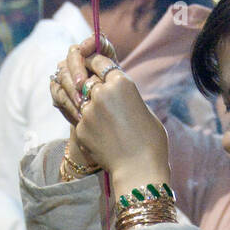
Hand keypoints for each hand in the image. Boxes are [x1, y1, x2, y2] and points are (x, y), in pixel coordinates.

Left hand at [52, 40, 169, 184]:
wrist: (139, 168)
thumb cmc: (149, 139)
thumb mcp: (142, 108)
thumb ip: (126, 96)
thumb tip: (118, 92)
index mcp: (121, 82)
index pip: (99, 61)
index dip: (95, 63)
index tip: (93, 66)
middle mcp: (102, 92)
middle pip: (86, 79)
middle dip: (86, 81)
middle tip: (86, 83)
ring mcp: (88, 111)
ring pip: (79, 98)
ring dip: (83, 101)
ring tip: (92, 108)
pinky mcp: (81, 128)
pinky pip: (80, 120)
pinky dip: (86, 123)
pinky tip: (97, 132)